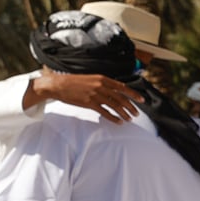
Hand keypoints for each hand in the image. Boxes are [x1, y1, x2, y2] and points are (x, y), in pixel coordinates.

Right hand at [27, 73, 142, 122]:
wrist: (58, 85)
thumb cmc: (73, 82)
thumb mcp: (90, 79)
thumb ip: (102, 84)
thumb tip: (114, 90)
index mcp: (102, 79)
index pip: (123, 87)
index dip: (134, 94)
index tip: (141, 100)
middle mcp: (101, 86)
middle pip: (121, 98)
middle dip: (131, 107)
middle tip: (136, 113)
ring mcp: (95, 95)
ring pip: (115, 105)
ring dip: (124, 113)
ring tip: (129, 119)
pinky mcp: (89, 103)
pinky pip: (105, 112)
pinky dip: (113, 118)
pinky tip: (118, 121)